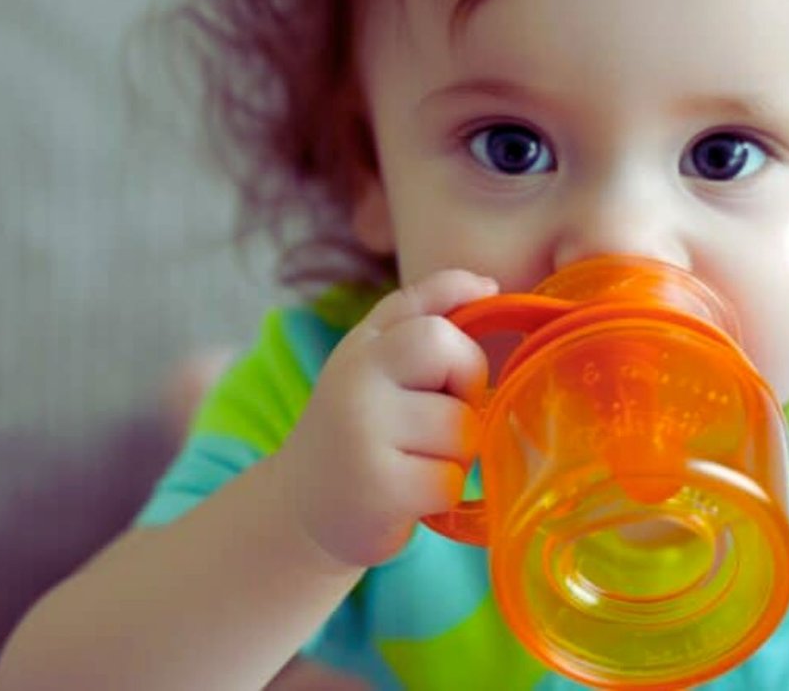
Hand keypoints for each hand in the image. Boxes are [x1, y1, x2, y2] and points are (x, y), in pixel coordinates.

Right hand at [272, 269, 496, 567]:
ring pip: (463, 431)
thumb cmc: (359, 422)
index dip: (461, 356)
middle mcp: (357, 379)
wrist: (300, 505)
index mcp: (365, 345)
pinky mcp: (377, 489)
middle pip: (460, 363)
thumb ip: (428, 306)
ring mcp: (364, 434)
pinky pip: (449, 482)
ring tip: (413, 461)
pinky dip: (440, 493)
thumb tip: (489, 283)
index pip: (439, 325)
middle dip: (467, 395)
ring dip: (455, 454)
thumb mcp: (377, 352)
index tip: (442, 383)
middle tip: (433, 421)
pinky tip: (405, 495)